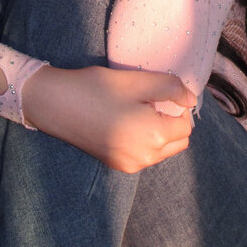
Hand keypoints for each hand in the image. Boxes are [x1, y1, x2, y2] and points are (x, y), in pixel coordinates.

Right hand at [20, 65, 195, 172]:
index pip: (185, 126)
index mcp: (153, 137)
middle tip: (149, 100)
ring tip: (135, 110)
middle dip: (171, 122)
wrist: (55, 105)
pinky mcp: (116, 165)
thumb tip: (191, 100)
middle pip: (178, 142)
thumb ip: (170, 88)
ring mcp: (129, 165)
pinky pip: (143, 155)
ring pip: (161, 151)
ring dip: (158, 132)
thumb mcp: (137, 81)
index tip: (158, 92)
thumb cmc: (96, 88)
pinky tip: (123, 122)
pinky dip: (143, 140)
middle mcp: (144, 158)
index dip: (177, 106)